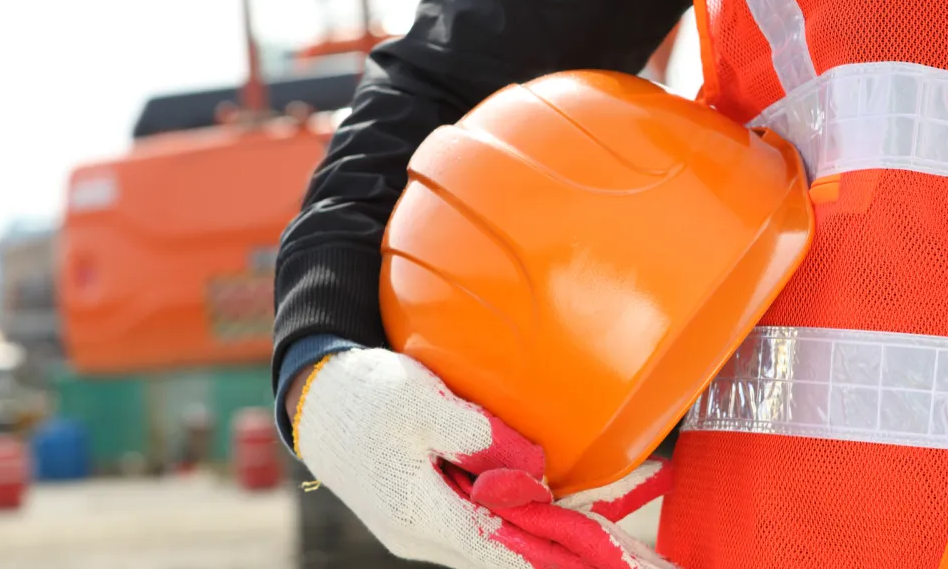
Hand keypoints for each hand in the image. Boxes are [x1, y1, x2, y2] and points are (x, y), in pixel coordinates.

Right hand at [291, 348, 676, 568]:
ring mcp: (427, 524)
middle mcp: (428, 533)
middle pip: (512, 556)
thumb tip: (532, 469)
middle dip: (571, 562)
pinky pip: (487, 522)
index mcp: (424, 515)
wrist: (314, 399)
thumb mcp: (416, 402)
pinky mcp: (429, 505)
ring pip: (501, 541)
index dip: (563, 564)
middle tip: (634, 565)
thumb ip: (476, 436)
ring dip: (552, 546)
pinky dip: (525, 524)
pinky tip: (557, 519)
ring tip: (609, 551)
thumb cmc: (361, 395)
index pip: (508, 552)